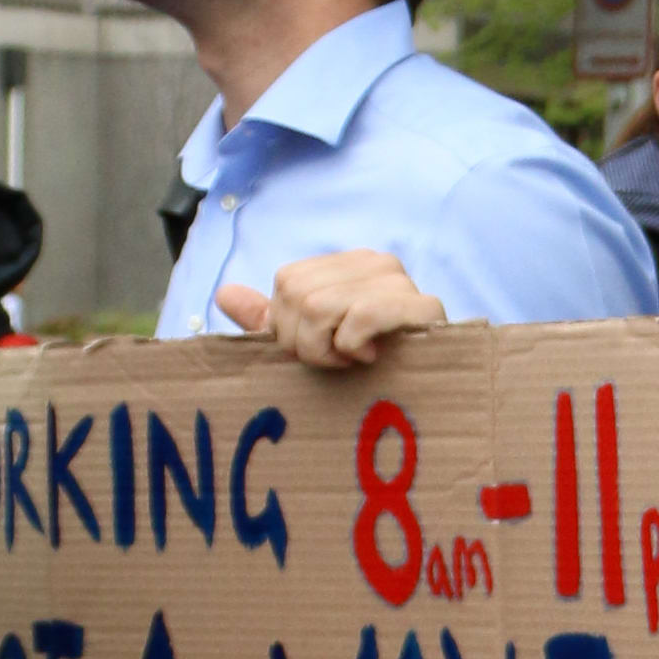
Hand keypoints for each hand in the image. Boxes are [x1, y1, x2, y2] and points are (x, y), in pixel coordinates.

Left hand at [214, 249, 446, 366]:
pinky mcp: (424, 307)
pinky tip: (371, 358)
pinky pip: (363, 315)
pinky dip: (354, 344)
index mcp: (348, 265)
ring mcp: (401, 281)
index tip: (319, 352)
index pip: (287, 282)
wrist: (434, 396)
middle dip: (307, 344)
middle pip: (300, 295)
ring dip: (330, 350)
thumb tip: (223, 294)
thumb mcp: (312, 344)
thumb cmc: (372, 371)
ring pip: (323, 307)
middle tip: (338, 362)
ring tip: (355, 361)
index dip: (289, 328)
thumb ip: (271, 319)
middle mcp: (374, 263)